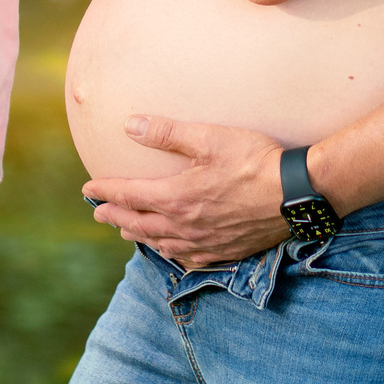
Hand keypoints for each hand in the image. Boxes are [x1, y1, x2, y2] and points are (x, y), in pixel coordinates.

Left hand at [81, 116, 292, 267]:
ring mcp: (203, 243)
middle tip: (99, 212)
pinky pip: (186, 258)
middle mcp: (184, 225)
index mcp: (175, 197)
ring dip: (138, 235)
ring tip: (127, 231)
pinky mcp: (223, 252)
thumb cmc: (254, 160)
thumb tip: (130, 125)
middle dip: (114, 216)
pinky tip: (169, 249)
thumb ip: (167, 133)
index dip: (105, 191)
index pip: (129, 195)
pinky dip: (168, 251)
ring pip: (159, 243)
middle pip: (137, 224)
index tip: (88, 188)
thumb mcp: (210, 137)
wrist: (295, 195)